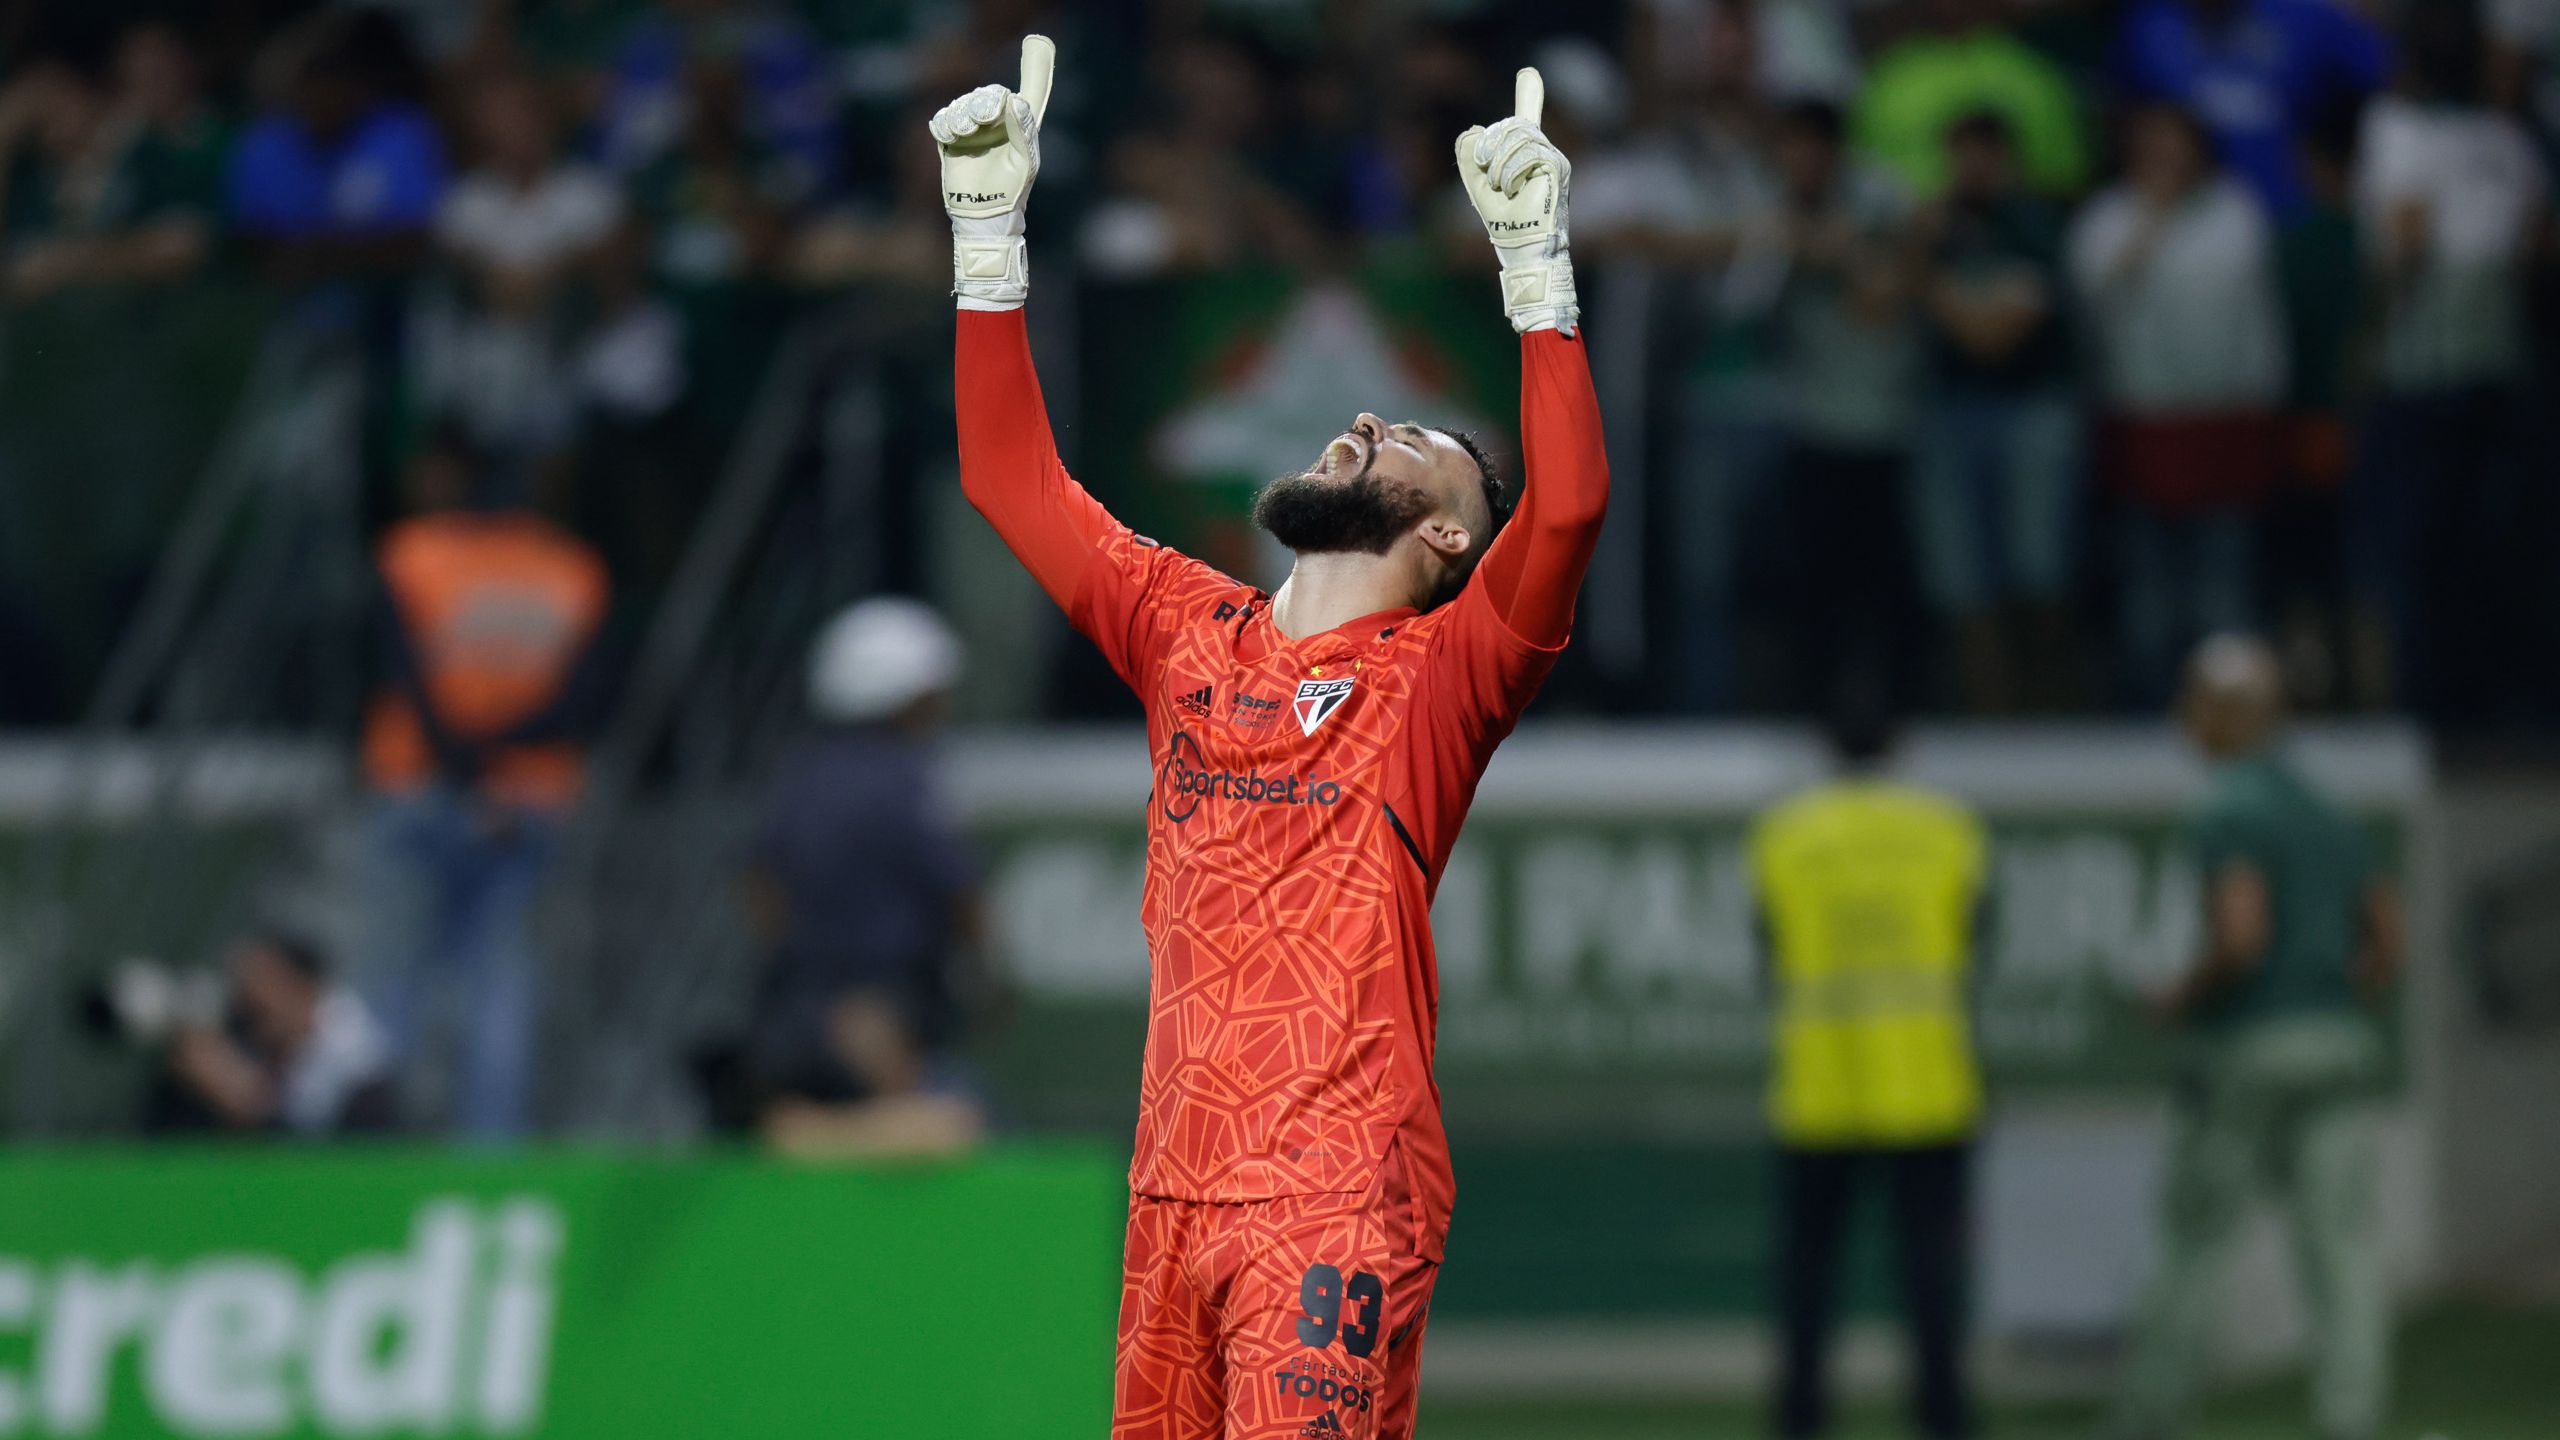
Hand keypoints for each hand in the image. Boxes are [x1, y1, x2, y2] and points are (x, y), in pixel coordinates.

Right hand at [929, 34, 1053, 309]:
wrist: (983, 217)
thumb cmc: (1010, 193)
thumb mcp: (1024, 161)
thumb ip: (1022, 129)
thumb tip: (1013, 101)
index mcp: (1021, 126)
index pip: (1031, 92)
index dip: (1036, 67)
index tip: (1037, 42)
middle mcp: (997, 123)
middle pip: (988, 94)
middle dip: (984, 100)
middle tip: (984, 114)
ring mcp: (971, 131)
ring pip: (963, 105)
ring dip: (964, 114)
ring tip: (966, 132)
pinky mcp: (949, 140)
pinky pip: (943, 119)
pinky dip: (946, 123)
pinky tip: (952, 135)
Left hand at [1456, 68, 1576, 333]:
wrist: (1522, 249)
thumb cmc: (1503, 225)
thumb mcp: (1476, 183)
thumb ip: (1471, 156)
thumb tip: (1472, 129)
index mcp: (1526, 157)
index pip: (1527, 121)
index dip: (1529, 96)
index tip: (1528, 73)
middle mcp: (1544, 154)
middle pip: (1514, 125)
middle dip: (1491, 145)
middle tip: (1486, 173)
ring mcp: (1553, 160)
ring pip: (1520, 134)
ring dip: (1499, 162)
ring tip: (1501, 187)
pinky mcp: (1557, 167)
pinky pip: (1528, 151)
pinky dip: (1511, 170)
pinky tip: (1514, 189)